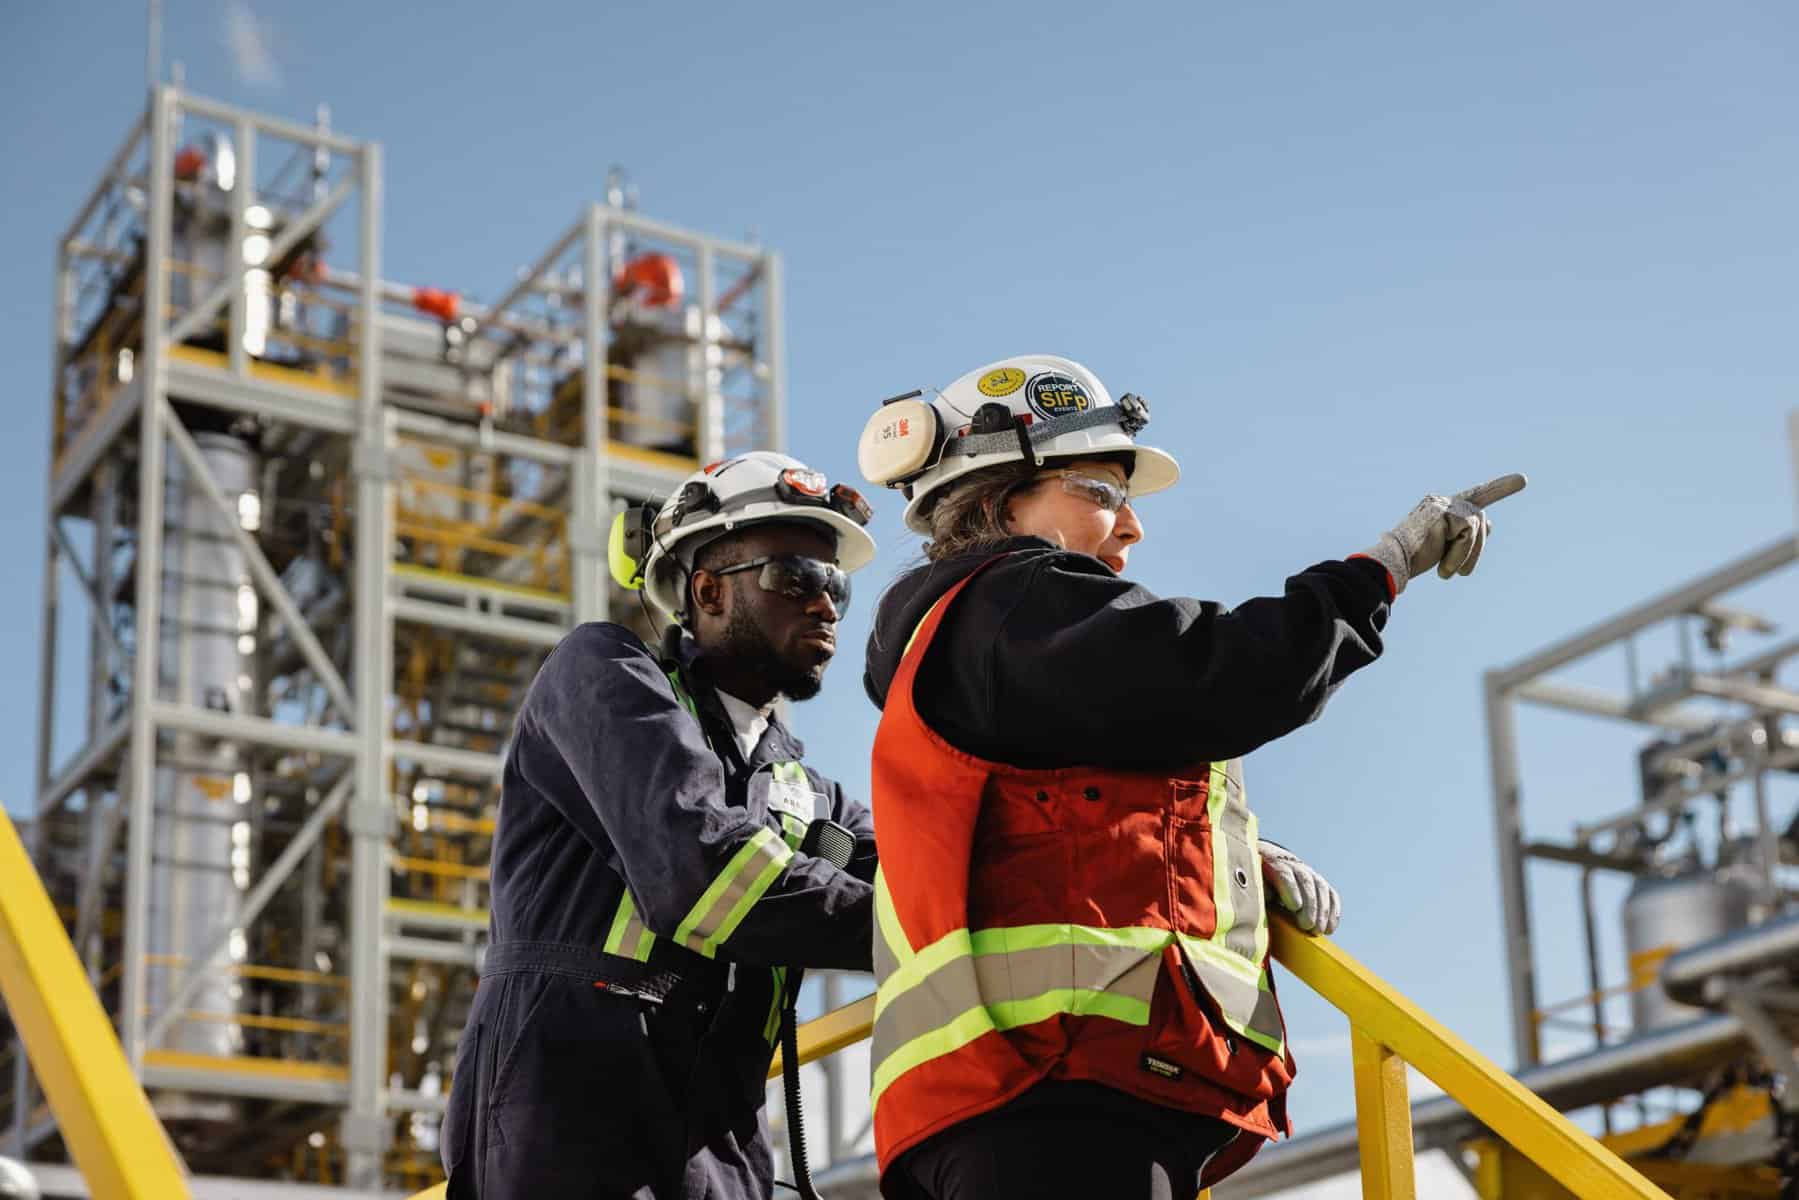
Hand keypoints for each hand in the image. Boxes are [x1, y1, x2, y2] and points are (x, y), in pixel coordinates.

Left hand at [1259, 840, 1340, 934]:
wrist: (1265, 864)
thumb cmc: (1254, 882)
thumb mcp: (1250, 885)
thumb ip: (1256, 893)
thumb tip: (1264, 902)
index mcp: (1272, 864)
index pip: (1284, 874)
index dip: (1291, 889)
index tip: (1295, 907)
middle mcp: (1293, 866)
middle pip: (1305, 882)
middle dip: (1309, 905)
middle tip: (1307, 926)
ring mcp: (1309, 873)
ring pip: (1320, 888)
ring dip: (1322, 911)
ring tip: (1319, 931)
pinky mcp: (1319, 883)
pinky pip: (1331, 895)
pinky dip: (1333, 911)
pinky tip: (1330, 928)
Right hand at [1359, 473, 1526, 594]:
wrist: (1392, 564)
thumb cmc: (1414, 558)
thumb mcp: (1445, 546)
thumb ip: (1467, 534)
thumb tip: (1490, 525)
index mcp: (1441, 508)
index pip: (1476, 496)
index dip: (1500, 488)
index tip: (1523, 480)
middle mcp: (1442, 501)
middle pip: (1479, 518)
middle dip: (1477, 548)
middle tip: (1464, 572)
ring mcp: (1443, 505)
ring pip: (1477, 525)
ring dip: (1468, 555)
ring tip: (1448, 573)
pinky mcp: (1445, 513)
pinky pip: (1468, 533)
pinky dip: (1460, 554)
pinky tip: (1443, 568)